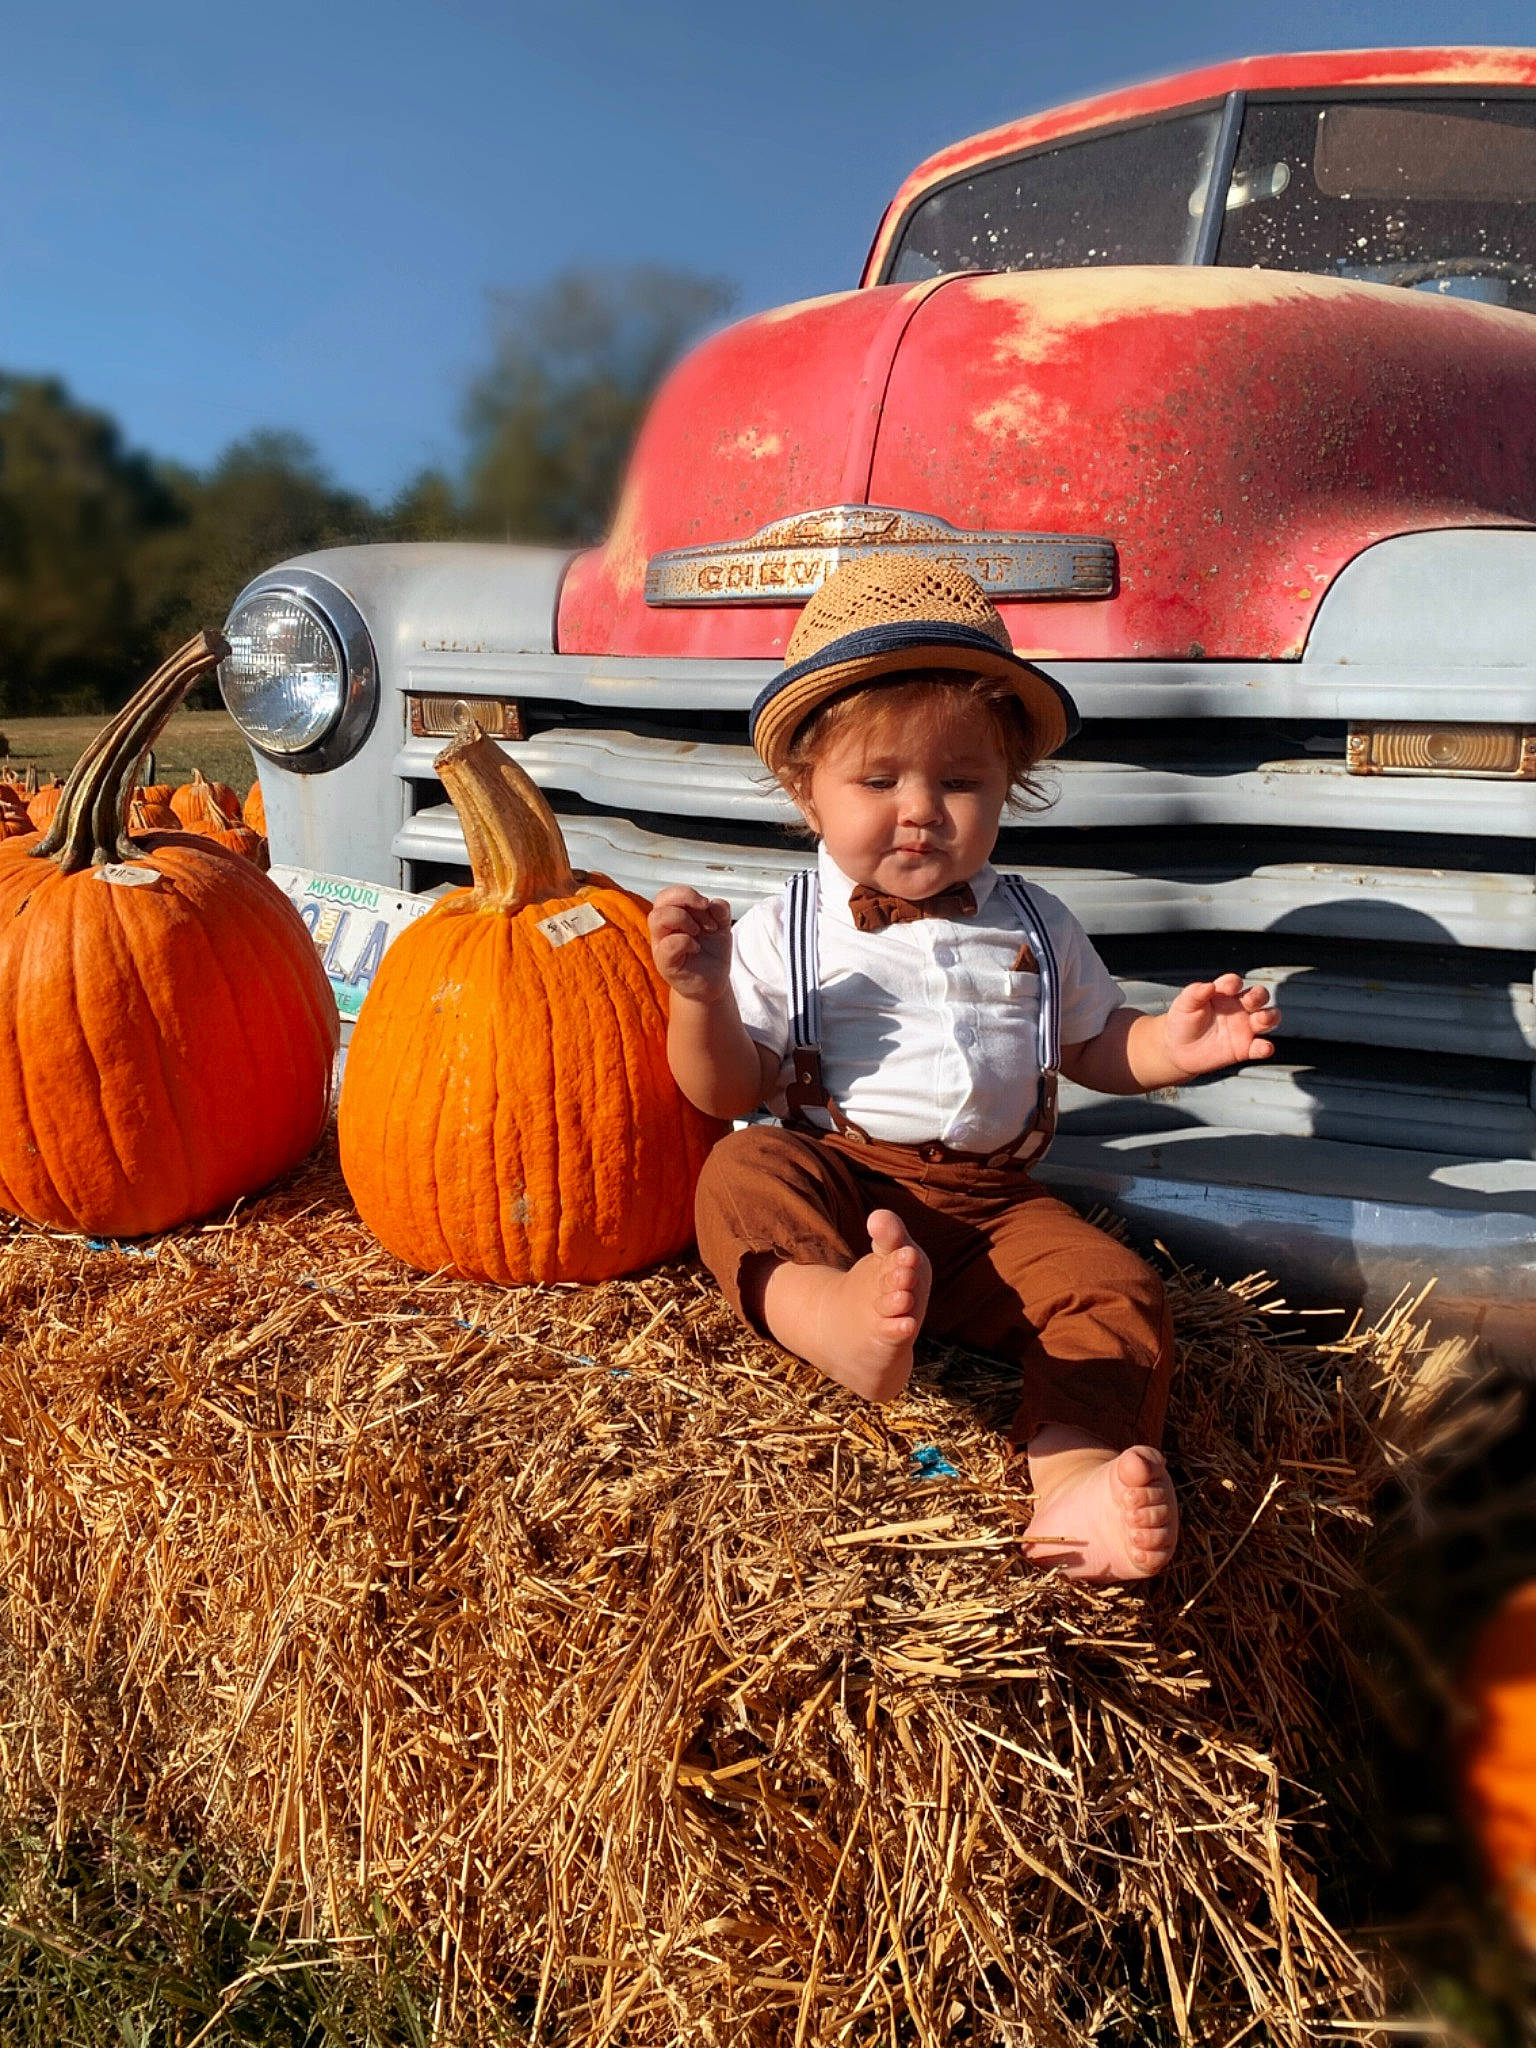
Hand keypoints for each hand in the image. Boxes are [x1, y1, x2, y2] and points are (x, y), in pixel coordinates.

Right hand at [648, 886, 733, 1003]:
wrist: (713, 981)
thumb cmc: (712, 952)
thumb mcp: (721, 926)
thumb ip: (720, 911)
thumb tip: (713, 904)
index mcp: (674, 914)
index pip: (669, 893)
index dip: (689, 894)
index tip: (707, 907)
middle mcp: (664, 927)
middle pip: (661, 899)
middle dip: (687, 900)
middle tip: (705, 918)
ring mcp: (661, 944)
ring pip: (657, 917)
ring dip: (683, 919)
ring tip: (697, 932)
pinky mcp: (665, 963)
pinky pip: (668, 944)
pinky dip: (686, 942)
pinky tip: (696, 948)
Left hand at [1162, 974, 1279, 1076]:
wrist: (1178, 1050)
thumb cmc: (1182, 1022)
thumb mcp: (1184, 1005)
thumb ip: (1194, 993)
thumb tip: (1209, 985)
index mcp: (1223, 994)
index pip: (1234, 982)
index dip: (1233, 983)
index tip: (1227, 989)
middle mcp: (1238, 1008)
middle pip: (1258, 996)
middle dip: (1259, 995)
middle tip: (1250, 1001)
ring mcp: (1244, 1028)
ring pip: (1267, 1018)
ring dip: (1270, 1017)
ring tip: (1262, 1019)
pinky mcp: (1244, 1048)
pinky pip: (1260, 1047)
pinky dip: (1265, 1048)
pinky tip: (1263, 1048)